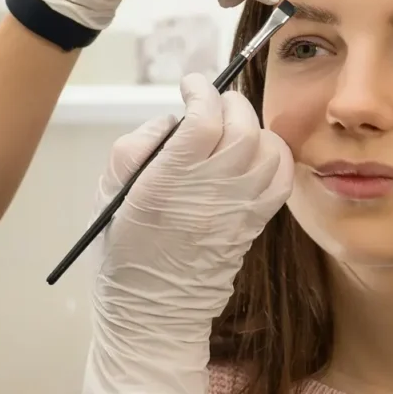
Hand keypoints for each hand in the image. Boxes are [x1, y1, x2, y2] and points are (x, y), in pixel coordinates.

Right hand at [72, 73, 293, 393]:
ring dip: (252, 124)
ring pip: (267, 146)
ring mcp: (240, 207)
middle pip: (241, 125)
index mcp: (167, 183)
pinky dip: (275, 152)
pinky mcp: (257, 221)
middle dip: (227, 101)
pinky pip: (282, 174)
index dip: (199, 90)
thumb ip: (139, 145)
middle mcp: (210, 192)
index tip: (190, 85)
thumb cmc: (124, 247)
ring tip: (232, 124)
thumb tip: (176, 119)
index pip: (202, 118)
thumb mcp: (110, 190)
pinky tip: (255, 150)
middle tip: (211, 100)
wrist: (154, 308)